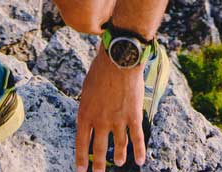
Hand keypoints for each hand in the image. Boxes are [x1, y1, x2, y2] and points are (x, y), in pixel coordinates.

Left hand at [74, 46, 145, 170]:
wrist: (118, 61)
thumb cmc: (99, 71)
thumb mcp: (86, 91)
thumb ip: (88, 108)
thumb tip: (88, 119)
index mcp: (85, 114)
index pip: (81, 143)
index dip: (81, 158)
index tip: (81, 170)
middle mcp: (100, 121)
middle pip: (99, 148)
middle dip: (98, 165)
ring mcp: (118, 120)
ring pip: (119, 146)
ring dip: (118, 156)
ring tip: (118, 163)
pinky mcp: (134, 116)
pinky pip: (137, 138)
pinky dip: (139, 151)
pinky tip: (140, 160)